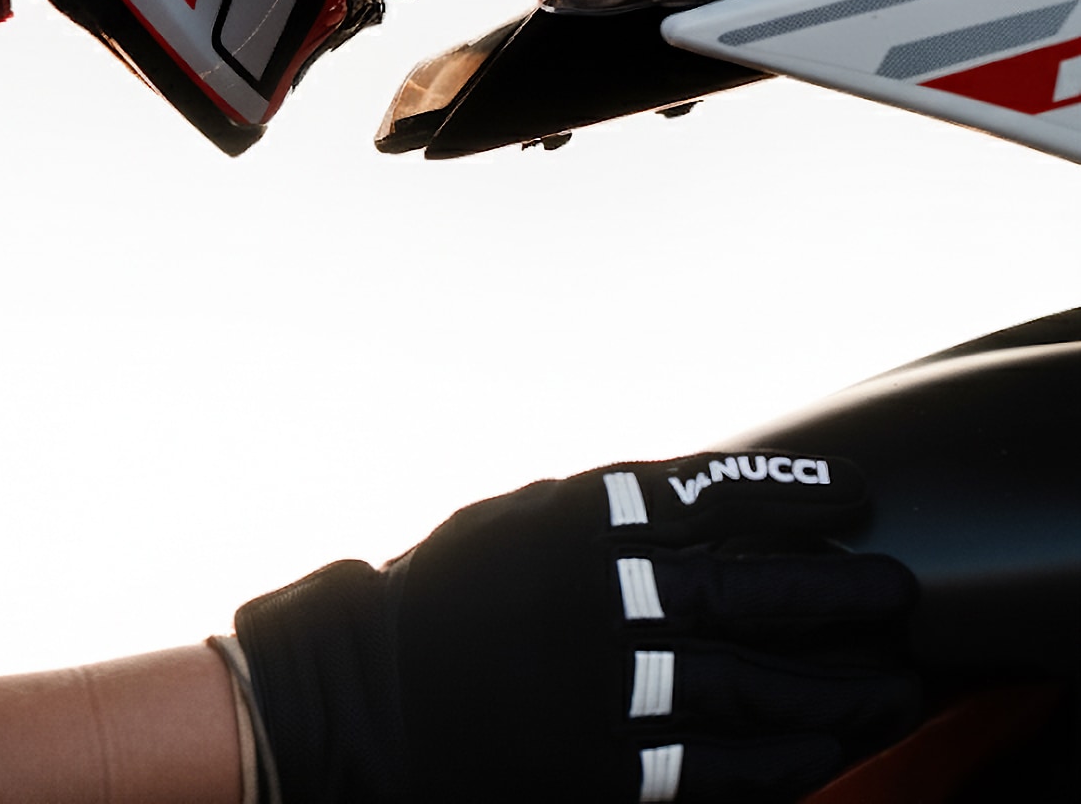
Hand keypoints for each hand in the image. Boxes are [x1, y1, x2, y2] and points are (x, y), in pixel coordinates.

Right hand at [234, 448, 918, 802]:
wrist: (365, 699)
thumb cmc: (448, 599)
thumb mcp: (521, 520)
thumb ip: (607, 512)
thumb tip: (708, 502)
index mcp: (581, 524)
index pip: (715, 497)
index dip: (794, 494)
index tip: (855, 495)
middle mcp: (602, 602)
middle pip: (748, 595)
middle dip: (837, 595)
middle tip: (901, 592)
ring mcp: (605, 691)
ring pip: (749, 690)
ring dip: (833, 689)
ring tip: (897, 683)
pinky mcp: (603, 770)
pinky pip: (714, 771)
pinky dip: (779, 764)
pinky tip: (825, 753)